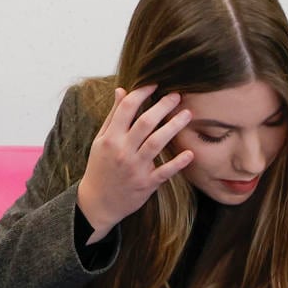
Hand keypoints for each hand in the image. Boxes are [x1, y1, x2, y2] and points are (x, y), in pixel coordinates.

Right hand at [77, 84, 194, 240]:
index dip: (142, 93)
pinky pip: (164, 172)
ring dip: (174, 127)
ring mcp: (135, 168)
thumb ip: (113, 116)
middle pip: (146, 122)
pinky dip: (177, 163)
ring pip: (157, 142)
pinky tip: (189, 153)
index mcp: (110, 138)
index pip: (127, 108)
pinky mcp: (146, 184)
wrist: (97, 203)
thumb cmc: (100, 168)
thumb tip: (122, 90)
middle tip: (177, 96)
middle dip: (163, 106)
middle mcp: (122, 151)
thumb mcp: (100, 140)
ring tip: (187, 114)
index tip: (154, 85)